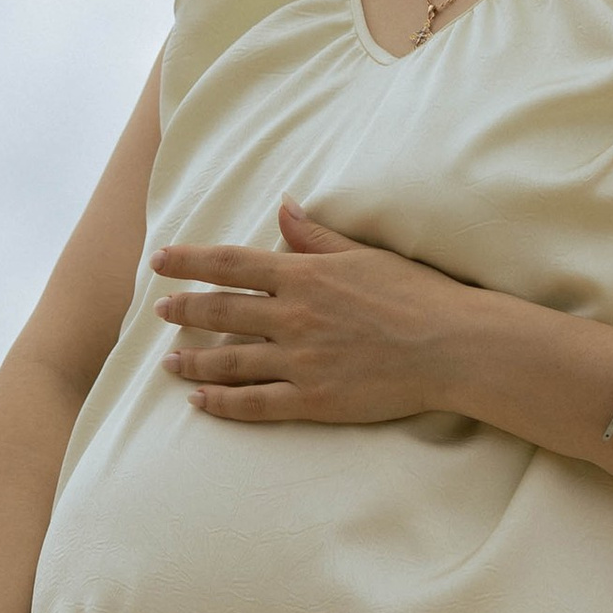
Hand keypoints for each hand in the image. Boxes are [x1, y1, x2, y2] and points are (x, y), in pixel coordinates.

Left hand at [153, 200, 476, 423]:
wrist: (453, 346)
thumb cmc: (418, 295)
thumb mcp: (364, 255)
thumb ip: (316, 236)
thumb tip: (283, 209)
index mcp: (304, 275)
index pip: (230, 264)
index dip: (188, 261)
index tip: (159, 261)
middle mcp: (293, 317)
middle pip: (221, 312)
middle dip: (184, 311)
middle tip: (159, 313)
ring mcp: (300, 361)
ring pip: (229, 361)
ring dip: (193, 361)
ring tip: (167, 362)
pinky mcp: (313, 399)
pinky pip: (255, 403)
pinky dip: (221, 403)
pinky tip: (198, 401)